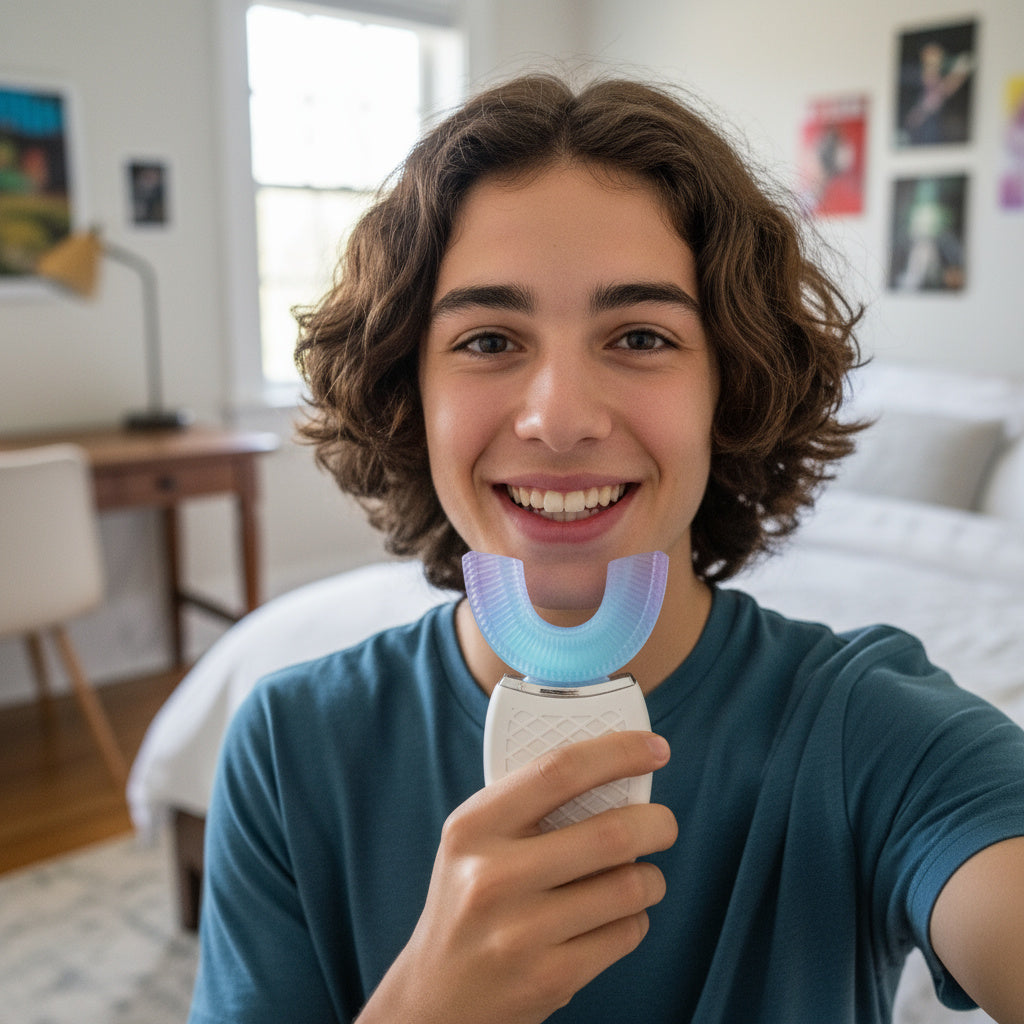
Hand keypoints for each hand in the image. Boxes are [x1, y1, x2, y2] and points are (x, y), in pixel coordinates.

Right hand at [358, 731, 676, 1023]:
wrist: (436, 1000)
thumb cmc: (468, 903)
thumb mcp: (475, 842)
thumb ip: (531, 805)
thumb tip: (615, 773)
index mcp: (473, 828)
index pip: (559, 771)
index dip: (617, 752)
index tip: (654, 748)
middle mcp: (493, 877)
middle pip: (611, 832)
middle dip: (657, 823)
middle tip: (662, 823)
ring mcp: (522, 933)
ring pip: (630, 885)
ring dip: (649, 878)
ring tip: (634, 878)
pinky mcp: (552, 978)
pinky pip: (627, 932)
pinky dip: (634, 919)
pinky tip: (610, 917)